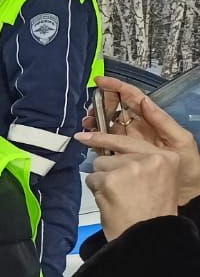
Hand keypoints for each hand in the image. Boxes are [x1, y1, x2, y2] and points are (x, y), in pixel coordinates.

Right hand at [79, 76, 199, 204]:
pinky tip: (90, 139)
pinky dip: (96, 140)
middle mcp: (140, 128)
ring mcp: (131, 142)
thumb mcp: (180, 140)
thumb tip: (143, 100)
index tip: (100, 82)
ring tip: (87, 124)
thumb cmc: (189, 167)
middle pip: (117, 110)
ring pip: (109, 126)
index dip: (117, 88)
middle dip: (102, 105)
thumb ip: (162, 121)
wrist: (186, 195)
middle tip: (90, 108)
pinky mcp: (123, 157)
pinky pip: (107, 144)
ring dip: (96, 122)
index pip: (133, 98)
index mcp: (153, 121)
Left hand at [84, 147, 180, 241]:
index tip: (87, 135)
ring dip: (102, 182)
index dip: (106, 139)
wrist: (147, 236)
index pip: (130, 142)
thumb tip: (111, 152)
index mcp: (166, 157)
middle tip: (112, 185)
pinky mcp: (111, 180)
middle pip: (111, 154)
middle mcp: (149, 159)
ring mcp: (129, 168)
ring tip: (118, 198)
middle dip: (107, 169)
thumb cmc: (151, 214)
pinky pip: (92, 179)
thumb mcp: (158, 181)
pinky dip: (97, 192)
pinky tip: (111, 203)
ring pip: (99, 165)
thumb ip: (141, 164)